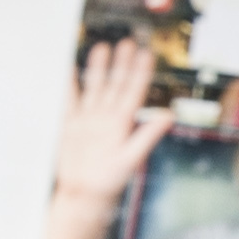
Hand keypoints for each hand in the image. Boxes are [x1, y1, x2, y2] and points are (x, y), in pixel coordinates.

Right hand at [51, 39, 175, 202]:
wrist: (82, 196)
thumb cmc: (109, 181)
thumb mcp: (131, 158)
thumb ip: (148, 135)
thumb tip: (169, 116)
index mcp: (123, 123)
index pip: (134, 91)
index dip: (140, 71)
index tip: (147, 52)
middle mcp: (107, 117)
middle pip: (115, 84)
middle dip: (121, 63)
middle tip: (128, 41)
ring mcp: (89, 119)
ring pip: (95, 87)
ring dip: (99, 68)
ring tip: (103, 47)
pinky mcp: (71, 125)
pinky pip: (70, 99)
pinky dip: (69, 84)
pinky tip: (69, 68)